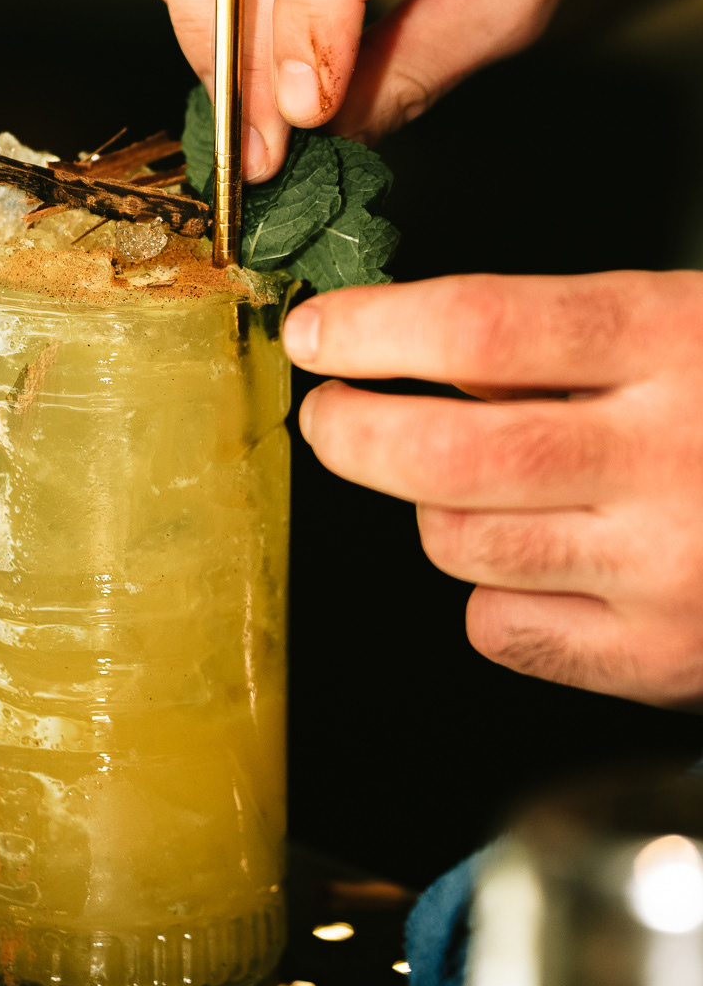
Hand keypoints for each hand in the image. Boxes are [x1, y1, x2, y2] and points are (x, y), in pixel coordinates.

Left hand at [282, 271, 702, 710]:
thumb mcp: (681, 325)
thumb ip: (556, 342)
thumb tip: (400, 351)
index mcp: (677, 344)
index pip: (484, 330)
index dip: (374, 332)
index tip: (318, 334)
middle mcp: (671, 457)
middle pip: (448, 457)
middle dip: (351, 435)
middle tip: (329, 417)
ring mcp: (666, 572)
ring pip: (459, 544)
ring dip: (430, 507)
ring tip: (470, 482)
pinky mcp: (660, 659)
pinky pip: (498, 626)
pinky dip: (486, 591)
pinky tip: (538, 557)